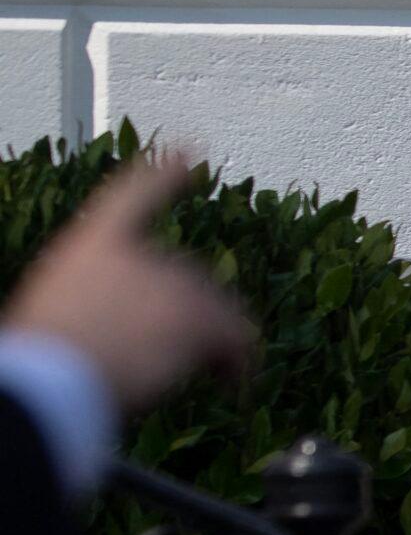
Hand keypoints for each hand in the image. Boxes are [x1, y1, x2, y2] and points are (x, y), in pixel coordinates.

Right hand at [2, 152, 254, 412]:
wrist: (54, 377)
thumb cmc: (45, 353)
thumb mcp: (58, 309)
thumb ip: (96, 301)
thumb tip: (120, 329)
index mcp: (94, 243)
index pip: (133, 194)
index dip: (163, 173)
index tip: (189, 148)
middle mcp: (141, 253)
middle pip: (191, 278)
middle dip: (189, 318)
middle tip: (170, 361)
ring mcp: (174, 280)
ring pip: (219, 310)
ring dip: (217, 344)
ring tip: (205, 381)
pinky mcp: (201, 315)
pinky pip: (239, 338)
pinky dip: (241, 362)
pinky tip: (236, 385)